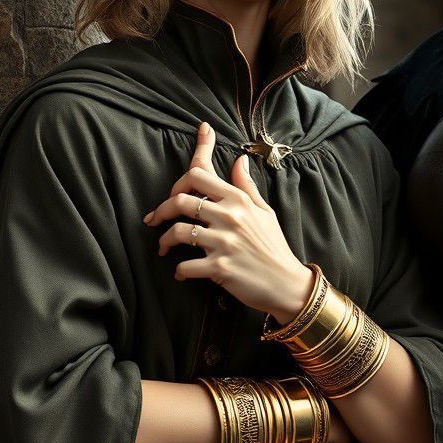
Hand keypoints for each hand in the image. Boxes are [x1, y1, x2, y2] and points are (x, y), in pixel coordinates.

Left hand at [144, 122, 314, 321]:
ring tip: (164, 247)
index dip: (180, 176)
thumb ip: (246, 185)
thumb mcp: (265, 210)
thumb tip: (238, 159)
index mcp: (238, 199)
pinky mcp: (219, 267)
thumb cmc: (273, 246)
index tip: (172, 184)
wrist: (286, 283)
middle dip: (161, 210)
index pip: (200, 173)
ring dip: (164, 241)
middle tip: (156, 220)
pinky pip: (185, 265)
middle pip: (180, 200)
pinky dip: (179, 270)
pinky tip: (181, 272)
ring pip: (178, 232)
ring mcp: (224, 242)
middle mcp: (230, 216)